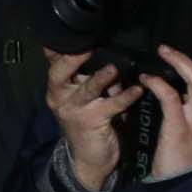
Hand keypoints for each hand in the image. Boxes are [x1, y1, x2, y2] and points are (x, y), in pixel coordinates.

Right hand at [44, 48, 143, 191]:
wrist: (90, 159)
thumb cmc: (88, 121)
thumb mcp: (84, 97)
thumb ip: (89, 76)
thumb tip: (107, 51)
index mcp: (58, 87)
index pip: (54, 62)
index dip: (60, 47)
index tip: (72, 32)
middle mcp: (60, 97)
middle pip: (59, 72)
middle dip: (72, 59)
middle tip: (87, 47)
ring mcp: (74, 110)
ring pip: (87, 89)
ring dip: (101, 78)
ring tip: (113, 69)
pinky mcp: (91, 122)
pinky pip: (110, 106)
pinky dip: (125, 97)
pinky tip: (137, 90)